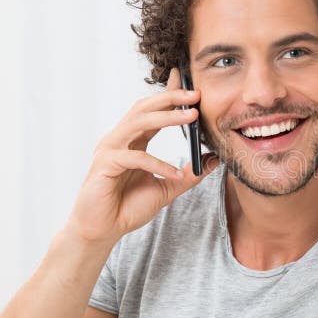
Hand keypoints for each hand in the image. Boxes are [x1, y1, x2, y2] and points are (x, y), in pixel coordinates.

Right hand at [65, 67, 217, 245]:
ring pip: (138, 124)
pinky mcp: (104, 166)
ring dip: (167, 118)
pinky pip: (134, 158)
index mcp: (132, 142)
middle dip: (170, 98)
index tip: (190, 86)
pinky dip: (157, 163)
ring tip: (192, 116)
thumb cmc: (128, 208)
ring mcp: (109, 150)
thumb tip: (214, 159)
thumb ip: (189, 174)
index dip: (169, 96)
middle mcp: (119, 140)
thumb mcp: (167, 188)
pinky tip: (174, 172)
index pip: (152, 111)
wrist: (103, 231)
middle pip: (144, 109)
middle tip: (195, 95)